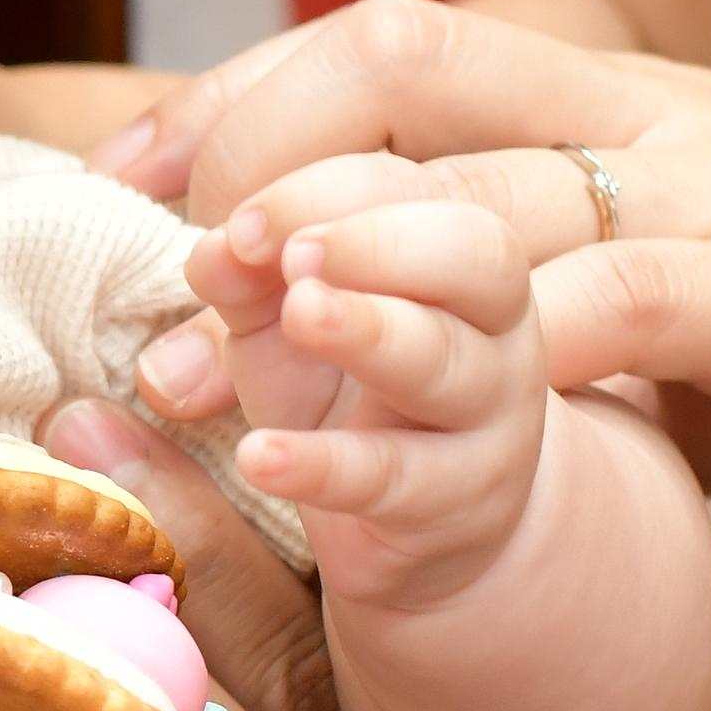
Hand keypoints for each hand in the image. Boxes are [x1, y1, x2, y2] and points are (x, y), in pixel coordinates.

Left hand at [128, 0, 710, 554]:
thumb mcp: (710, 322)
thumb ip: (579, 315)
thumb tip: (448, 370)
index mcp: (636, 113)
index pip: (401, 48)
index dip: (252, 98)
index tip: (138, 183)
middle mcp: (663, 121)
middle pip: (401, 74)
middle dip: (244, 164)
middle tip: (132, 272)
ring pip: (475, 192)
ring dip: (321, 274)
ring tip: (204, 359)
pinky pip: (605, 306)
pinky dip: (486, 354)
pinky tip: (386, 420)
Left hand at [180, 171, 552, 612]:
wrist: (433, 521)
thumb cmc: (354, 387)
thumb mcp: (288, 321)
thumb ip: (248, 278)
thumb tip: (214, 249)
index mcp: (456, 252)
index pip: (410, 190)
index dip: (326, 193)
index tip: (243, 222)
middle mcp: (495, 323)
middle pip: (475, 254)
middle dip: (379, 242)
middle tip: (294, 253)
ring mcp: (490, 414)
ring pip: (446, 361)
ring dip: (369, 330)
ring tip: (300, 313)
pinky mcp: (458, 503)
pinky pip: (393, 477)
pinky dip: (322, 466)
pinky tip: (258, 455)